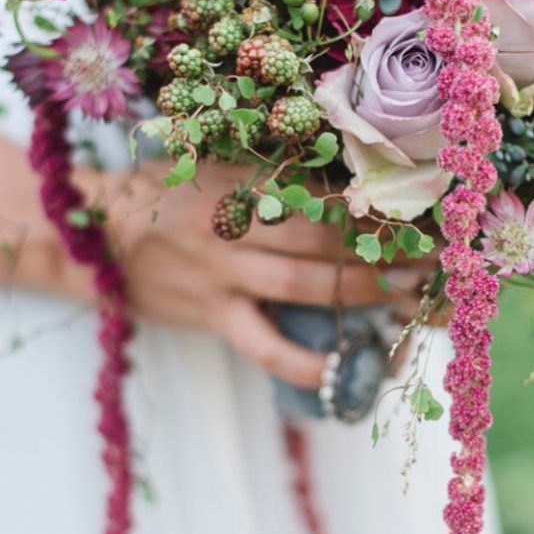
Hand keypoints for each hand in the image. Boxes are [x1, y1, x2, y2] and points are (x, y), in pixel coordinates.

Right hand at [94, 160, 423, 389]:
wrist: (93, 234)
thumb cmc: (168, 193)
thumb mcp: (219, 163)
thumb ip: (277, 171)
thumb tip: (357, 179)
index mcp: (244, 176)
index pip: (325, 189)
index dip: (379, 204)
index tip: (426, 212)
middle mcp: (237, 220)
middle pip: (328, 236)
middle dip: (388, 249)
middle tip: (439, 259)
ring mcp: (224, 271)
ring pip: (308, 284)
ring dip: (365, 293)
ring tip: (412, 298)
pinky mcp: (213, 314)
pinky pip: (266, 345)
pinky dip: (304, 361)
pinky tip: (341, 369)